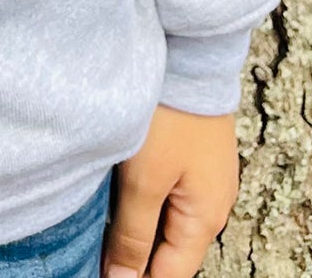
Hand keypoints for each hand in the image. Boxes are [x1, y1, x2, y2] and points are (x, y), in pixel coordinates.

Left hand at [101, 105, 238, 277]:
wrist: (190, 55)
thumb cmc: (169, 117)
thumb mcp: (143, 182)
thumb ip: (133, 236)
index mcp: (205, 220)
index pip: (170, 275)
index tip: (101, 270)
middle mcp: (214, 205)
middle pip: (171, 251)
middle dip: (137, 256)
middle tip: (97, 246)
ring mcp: (207, 179)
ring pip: (170, 221)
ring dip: (141, 227)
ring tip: (105, 220)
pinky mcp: (196, 156)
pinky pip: (172, 193)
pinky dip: (148, 200)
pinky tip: (123, 189)